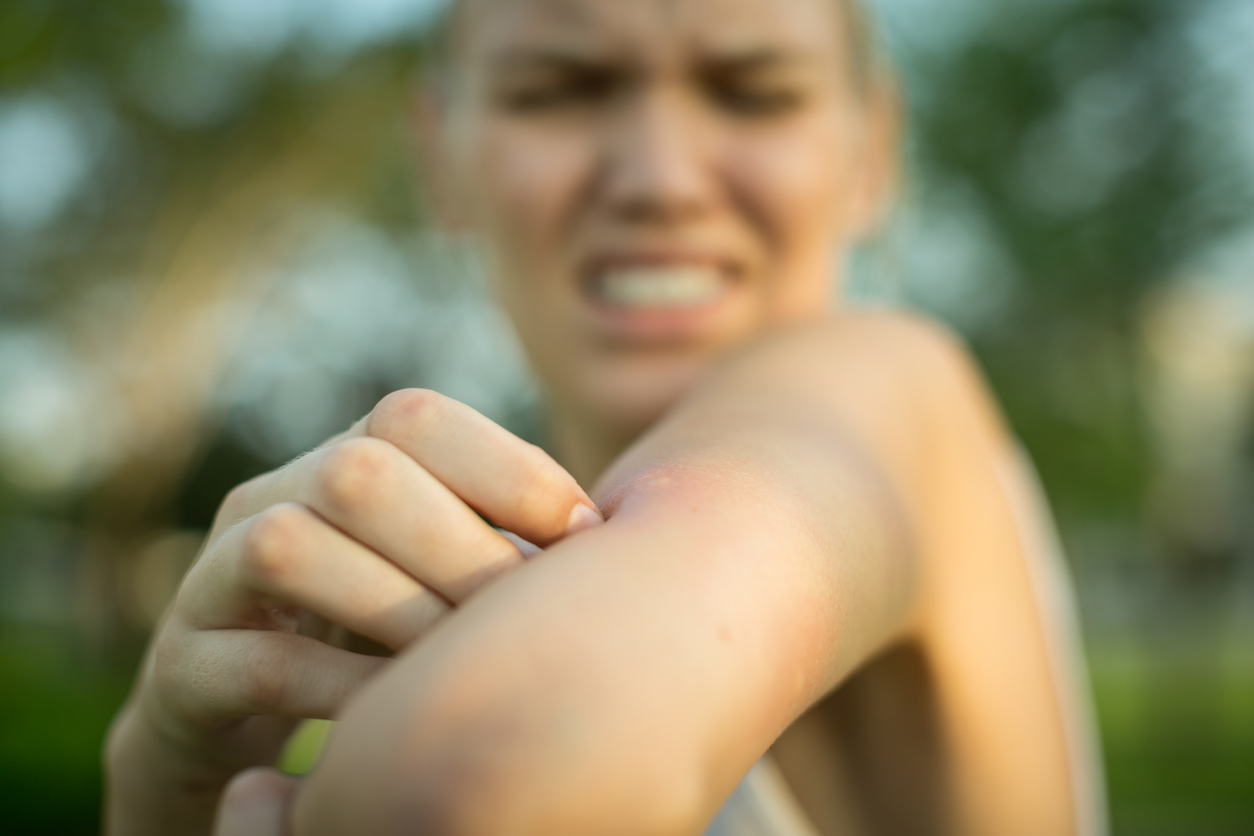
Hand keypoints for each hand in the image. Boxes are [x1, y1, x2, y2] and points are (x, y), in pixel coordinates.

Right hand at [105, 389, 601, 835]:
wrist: (240, 712)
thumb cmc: (373, 633)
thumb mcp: (437, 575)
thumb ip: (501, 541)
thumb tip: (620, 536)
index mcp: (343, 462)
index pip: (413, 417)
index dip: (505, 465)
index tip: (583, 534)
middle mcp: (273, 497)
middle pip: (358, 470)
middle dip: (458, 544)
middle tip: (522, 615)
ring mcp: (215, 577)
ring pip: (290, 546)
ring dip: (396, 609)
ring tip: (457, 665)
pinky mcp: (183, 665)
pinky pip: (258, 662)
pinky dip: (340, 687)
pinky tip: (397, 717)